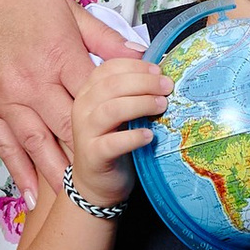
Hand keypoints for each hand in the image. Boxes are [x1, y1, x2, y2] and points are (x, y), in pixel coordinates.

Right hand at [0, 0, 131, 196]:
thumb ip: (103, 38)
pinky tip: (33, 196)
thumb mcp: (67, 9)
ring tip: (79, 194)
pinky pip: (5, 148)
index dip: (124, 110)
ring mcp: (7, 100)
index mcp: (58, 56)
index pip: (97, 95)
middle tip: (121, 171)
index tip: (141, 125)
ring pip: (39, 145)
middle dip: (97, 148)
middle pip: (72, 126)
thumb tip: (140, 56)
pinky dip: (20, 174)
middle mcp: (33, 84)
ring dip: (59, 172)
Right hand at [65, 53, 169, 203]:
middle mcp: (82, 108)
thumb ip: (131, 92)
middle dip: (143, 82)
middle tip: (167, 87)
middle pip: (111, 85)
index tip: (158, 71)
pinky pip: (112, 143)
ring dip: (140, 104)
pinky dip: (133, 137)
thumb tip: (161, 75)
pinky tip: (150, 136)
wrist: (96, 183)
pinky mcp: (93, 155)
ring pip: (111, 109)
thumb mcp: (120, 111)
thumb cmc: (114, 142)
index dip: (135, 66)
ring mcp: (85, 132)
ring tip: (161, 106)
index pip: (108, 68)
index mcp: (88, 92)